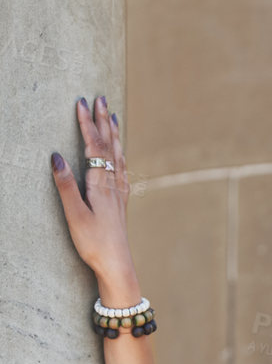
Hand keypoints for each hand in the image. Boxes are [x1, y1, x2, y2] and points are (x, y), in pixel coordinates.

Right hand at [50, 96, 135, 287]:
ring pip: (119, 156)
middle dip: (103, 121)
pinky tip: (121, 154)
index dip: (87, 124)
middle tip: (101, 98)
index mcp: (101, 184)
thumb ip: (65, 185)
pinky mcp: (122, 203)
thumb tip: (56, 156)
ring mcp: (120, 193)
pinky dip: (120, 155)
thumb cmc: (94, 243)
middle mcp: (114, 185)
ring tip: (113, 116)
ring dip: (114, 134)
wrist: (117, 265)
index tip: (82, 102)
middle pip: (109, 146)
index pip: (94, 146)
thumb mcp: (74, 214)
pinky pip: (123, 170)